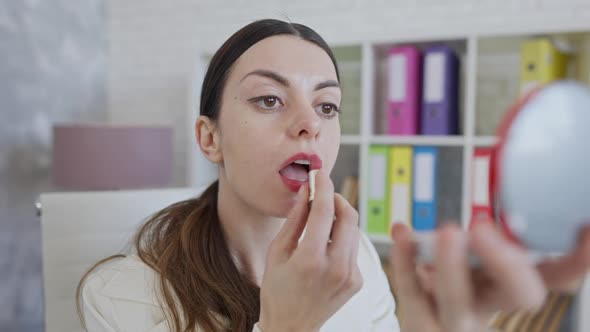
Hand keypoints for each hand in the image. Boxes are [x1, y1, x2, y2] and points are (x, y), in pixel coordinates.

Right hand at [259, 170, 362, 331]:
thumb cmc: (277, 289)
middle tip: (323, 192)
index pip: (325, 211)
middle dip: (337, 198)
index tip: (319, 173)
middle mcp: (335, 267)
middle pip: (349, 216)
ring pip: (355, 230)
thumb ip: (294, 220)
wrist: (292, 326)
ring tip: (322, 218)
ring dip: (341, 216)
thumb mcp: (277, 252)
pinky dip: (342, 238)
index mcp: (310, 260)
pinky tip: (326, 245)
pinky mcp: (357, 281)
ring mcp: (350, 276)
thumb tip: (305, 191)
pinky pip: (353, 248)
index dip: (323, 186)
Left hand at [389, 221, 589, 331]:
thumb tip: (505, 155)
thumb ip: (495, 229)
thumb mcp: (484, 258)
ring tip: (449, 232)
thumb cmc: (461, 281)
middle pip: (517, 295)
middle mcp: (492, 302)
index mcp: (514, 285)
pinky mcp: (419, 317)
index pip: (559, 277)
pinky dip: (405, 261)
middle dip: (509, 263)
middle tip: (486, 227)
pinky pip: (412, 292)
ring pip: (460, 302)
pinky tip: (402, 232)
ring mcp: (455, 316)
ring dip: (454, 267)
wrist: (428, 320)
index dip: (576, 259)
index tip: (583, 228)